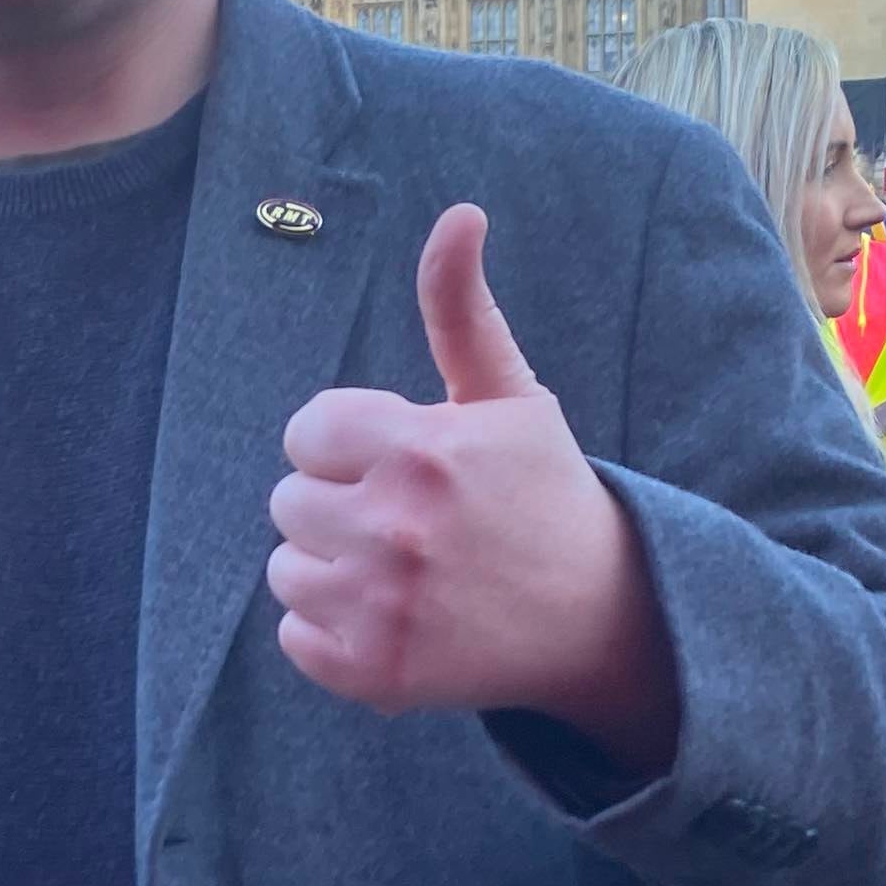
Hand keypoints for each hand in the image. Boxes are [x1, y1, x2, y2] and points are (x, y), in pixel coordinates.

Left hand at [266, 206, 678, 772]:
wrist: (599, 616)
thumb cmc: (543, 494)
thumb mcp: (509, 397)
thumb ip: (461, 310)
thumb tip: (458, 213)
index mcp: (421, 449)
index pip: (306, 432)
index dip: (349, 445)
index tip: (402, 464)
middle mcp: (396, 528)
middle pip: (288, 501)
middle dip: (339, 503)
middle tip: (408, 523)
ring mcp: (383, 607)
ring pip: (286, 569)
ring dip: (330, 567)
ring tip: (402, 571)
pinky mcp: (374, 672)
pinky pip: (294, 636)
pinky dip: (330, 632)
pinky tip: (394, 617)